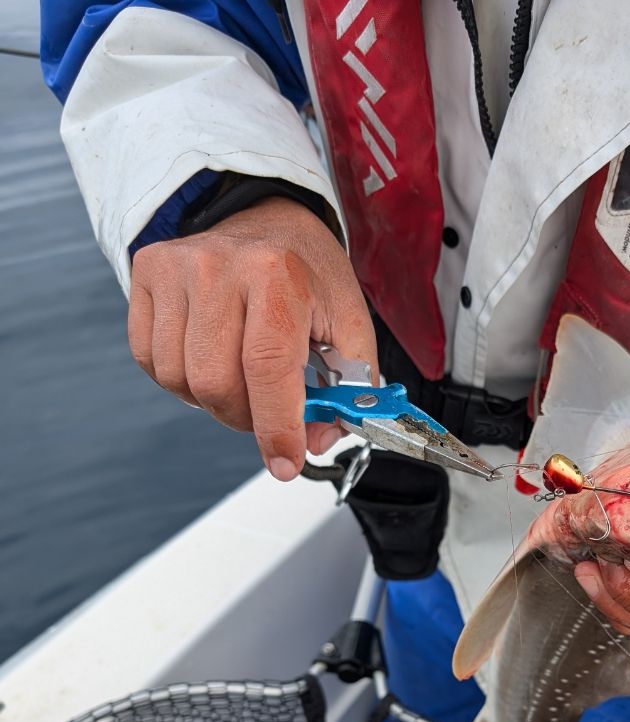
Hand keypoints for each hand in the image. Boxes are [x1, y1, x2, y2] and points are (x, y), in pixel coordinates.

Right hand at [128, 196, 376, 479]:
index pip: (268, 367)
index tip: (285, 463)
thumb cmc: (307, 274)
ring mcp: (176, 268)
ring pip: (179, 379)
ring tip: (240, 377)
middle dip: (245, 417)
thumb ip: (347, 388)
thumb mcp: (348, 322)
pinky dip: (182, 379)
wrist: (267, 216)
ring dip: (212, 400)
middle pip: (216, 383)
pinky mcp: (147, 274)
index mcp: (277, 273)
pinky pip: (151, 360)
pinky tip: (210, 358)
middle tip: (266, 410)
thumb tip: (316, 441)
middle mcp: (220, 266)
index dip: (276, 426)